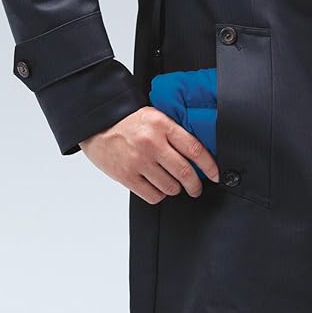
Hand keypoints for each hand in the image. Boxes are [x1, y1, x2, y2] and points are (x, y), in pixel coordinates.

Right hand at [78, 105, 219, 204]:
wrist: (96, 123)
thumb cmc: (126, 120)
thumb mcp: (154, 117)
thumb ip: (173, 133)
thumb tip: (196, 155)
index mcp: (162, 125)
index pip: (195, 149)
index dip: (210, 166)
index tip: (215, 174)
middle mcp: (151, 143)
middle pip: (185, 172)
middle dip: (195, 185)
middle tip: (196, 187)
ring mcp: (139, 161)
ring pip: (170, 187)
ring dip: (175, 189)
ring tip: (172, 184)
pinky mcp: (126, 175)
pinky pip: (153, 195)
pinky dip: (158, 194)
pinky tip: (156, 186)